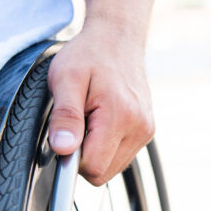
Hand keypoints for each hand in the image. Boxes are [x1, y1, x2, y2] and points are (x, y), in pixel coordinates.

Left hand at [47, 22, 154, 185]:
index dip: (72, 156)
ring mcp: (146, 131)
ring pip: (111, 168)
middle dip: (84, 155)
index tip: (66, 132)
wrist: (117, 38)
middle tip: (78, 121)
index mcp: (120, 116)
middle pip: (102, 173)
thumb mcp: (66, 79)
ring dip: (95, 151)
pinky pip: (120, 157)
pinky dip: (106, 146)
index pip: (92, 167)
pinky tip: (102, 121)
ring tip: (91, 118)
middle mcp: (140, 128)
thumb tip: (64, 149)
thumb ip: (65, 116)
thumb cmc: (89, 55)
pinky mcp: (147, 131)